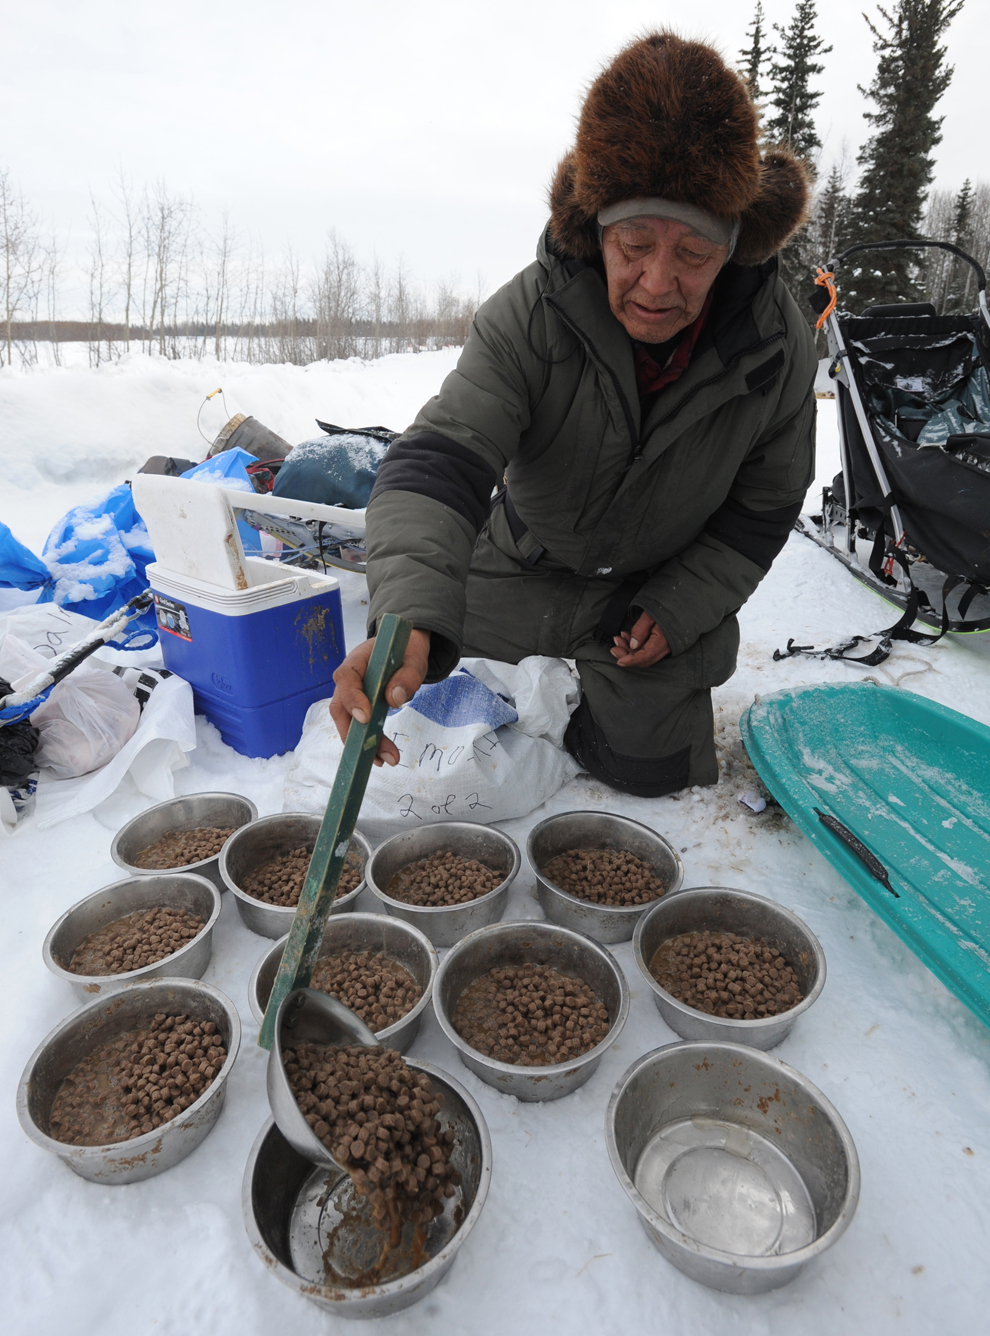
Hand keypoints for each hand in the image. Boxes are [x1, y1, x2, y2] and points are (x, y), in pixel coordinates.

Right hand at [329, 628, 430, 765]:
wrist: (405, 647)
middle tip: (375, 753)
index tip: (366, 717)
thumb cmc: (405, 650)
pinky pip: (359, 727)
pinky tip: (382, 756)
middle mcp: (348, 679)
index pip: (346, 679)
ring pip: (348, 722)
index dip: (353, 699)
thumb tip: (395, 698)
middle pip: (341, 708)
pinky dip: (369, 742)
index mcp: (357, 660)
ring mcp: (351, 694)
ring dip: (363, 743)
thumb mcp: (414, 658)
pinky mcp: (360, 707)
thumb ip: (407, 675)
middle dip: (355, 734)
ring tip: (385, 760)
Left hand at [610, 611, 669, 667]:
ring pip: (644, 656)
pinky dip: (635, 647)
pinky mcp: (661, 644)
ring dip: (629, 650)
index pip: (646, 656)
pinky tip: (626, 638)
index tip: (619, 661)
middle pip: (644, 659)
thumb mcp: (649, 614)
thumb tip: (633, 645)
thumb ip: (641, 629)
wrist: (676, 604)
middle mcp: (665, 647)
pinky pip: (647, 650)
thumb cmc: (663, 606)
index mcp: (663, 640)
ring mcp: (664, 647)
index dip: (632, 661)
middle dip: (627, 656)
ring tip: (618, 639)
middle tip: (614, 648)